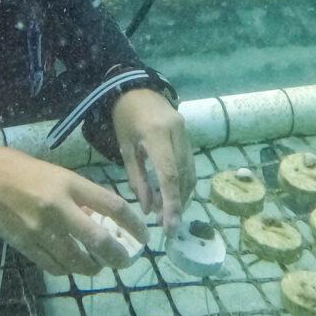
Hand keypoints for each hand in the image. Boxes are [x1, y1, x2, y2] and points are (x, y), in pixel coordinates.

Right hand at [0, 131, 146, 276]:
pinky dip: (66, 269)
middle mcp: (58, 207)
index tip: (143, 236)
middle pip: (100, 241)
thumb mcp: (55, 173)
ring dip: (93, 268)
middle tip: (125, 261)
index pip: (112, 207)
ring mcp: (40, 229)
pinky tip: (70, 265)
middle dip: (118, 257)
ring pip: (77, 261)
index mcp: (69, 183)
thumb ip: (77, 196)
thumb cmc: (18, 168)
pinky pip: (54, 266)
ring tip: (98, 266)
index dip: (134, 225)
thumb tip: (97, 220)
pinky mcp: (25, 244)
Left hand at [111, 89, 194, 233]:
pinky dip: (184, 184)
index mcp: (157, 134)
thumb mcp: (125, 149)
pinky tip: (174, 197)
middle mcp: (177, 133)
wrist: (135, 88)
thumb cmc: (124, 118)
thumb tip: (149, 209)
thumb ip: (137, 179)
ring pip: (190, 173)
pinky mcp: (189, 136)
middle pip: (183, 177)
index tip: (170, 227)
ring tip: (168, 215)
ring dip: (182, 196)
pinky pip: (190, 165)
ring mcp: (186, 133)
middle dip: (177, 204)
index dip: (171, 203)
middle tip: (167, 227)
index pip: (170, 175)